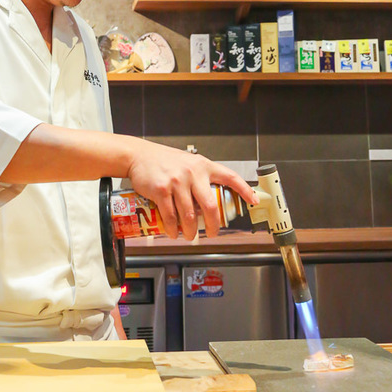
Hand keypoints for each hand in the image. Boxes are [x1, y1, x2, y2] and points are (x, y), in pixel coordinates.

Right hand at [126, 139, 257, 240]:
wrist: (138, 155)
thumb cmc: (163, 161)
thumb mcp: (187, 163)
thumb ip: (200, 178)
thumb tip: (210, 201)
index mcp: (203, 165)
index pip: (230, 177)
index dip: (244, 190)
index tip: (253, 200)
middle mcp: (193, 172)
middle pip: (211, 206)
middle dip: (214, 226)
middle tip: (213, 233)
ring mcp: (177, 181)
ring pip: (190, 216)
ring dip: (191, 231)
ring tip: (190, 236)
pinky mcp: (161, 190)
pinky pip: (171, 216)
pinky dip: (173, 229)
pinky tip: (173, 232)